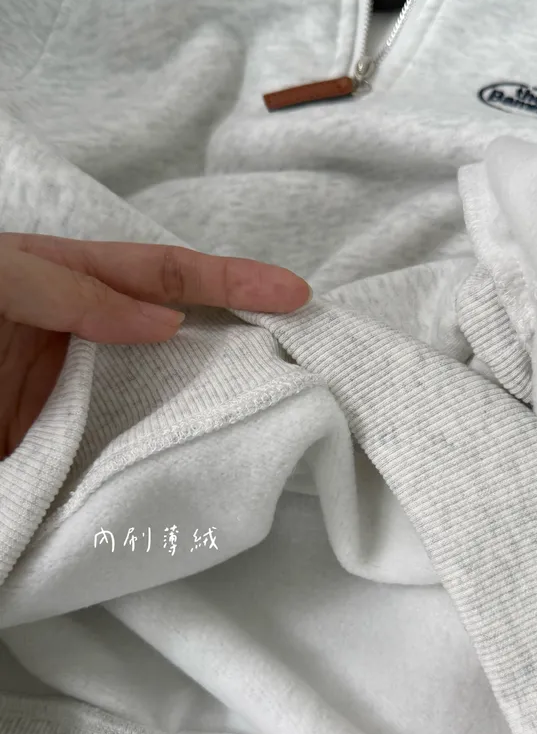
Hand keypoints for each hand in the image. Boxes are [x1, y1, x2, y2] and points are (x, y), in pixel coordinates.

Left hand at [0, 233, 310, 458]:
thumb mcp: (4, 280)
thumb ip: (75, 294)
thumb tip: (168, 323)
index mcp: (78, 279)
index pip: (170, 275)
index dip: (234, 281)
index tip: (295, 293)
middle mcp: (94, 331)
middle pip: (184, 329)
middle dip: (245, 335)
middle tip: (309, 352)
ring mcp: (84, 388)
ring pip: (165, 390)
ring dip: (213, 397)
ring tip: (276, 409)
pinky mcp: (68, 441)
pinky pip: (128, 444)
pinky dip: (167, 452)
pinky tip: (203, 458)